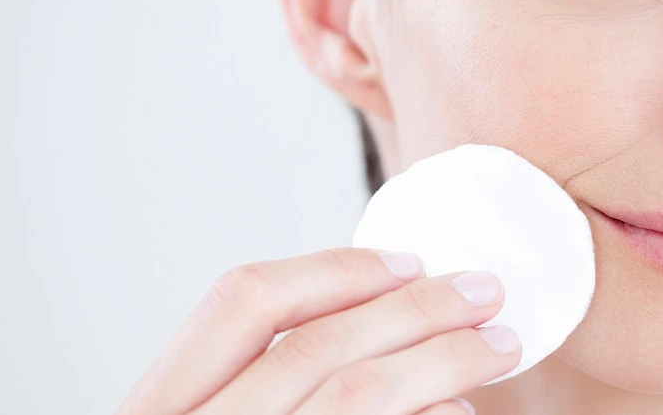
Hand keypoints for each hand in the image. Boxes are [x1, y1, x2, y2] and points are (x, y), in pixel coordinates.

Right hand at [116, 248, 519, 413]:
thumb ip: (269, 382)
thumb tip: (389, 313)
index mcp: (162, 407)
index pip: (241, 303)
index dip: (333, 270)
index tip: (409, 263)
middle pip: (313, 346)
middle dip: (414, 309)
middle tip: (484, 293)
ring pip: (355, 395)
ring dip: (442, 358)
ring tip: (500, 346)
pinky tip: (463, 412)